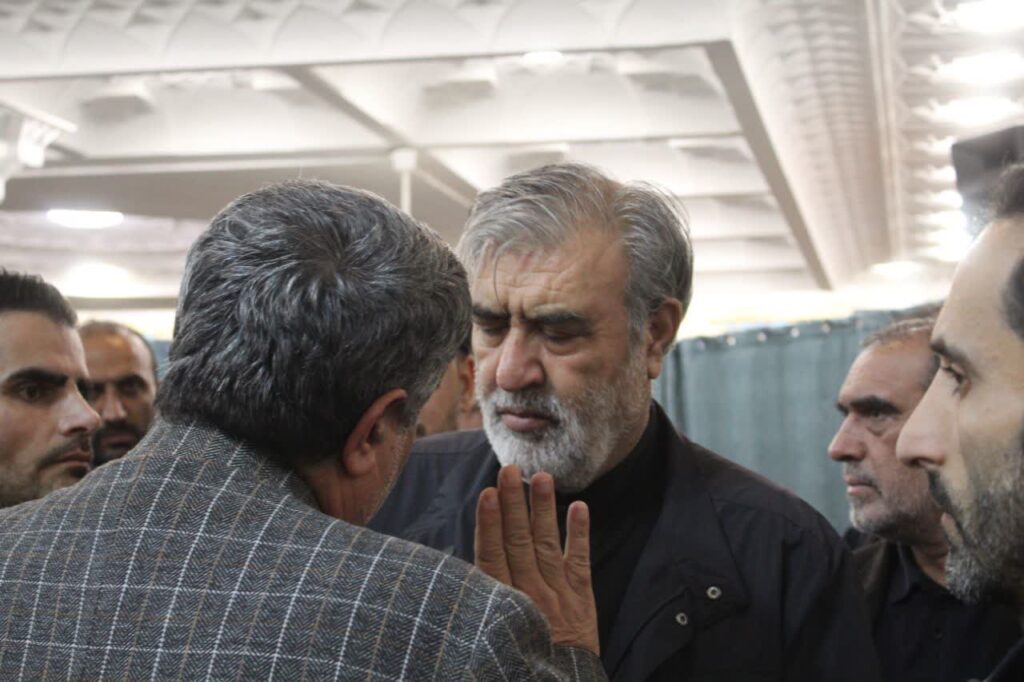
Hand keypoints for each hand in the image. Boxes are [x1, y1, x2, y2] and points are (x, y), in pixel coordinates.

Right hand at [474, 464, 599, 654]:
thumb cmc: (514, 657)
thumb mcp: (487, 630)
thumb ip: (480, 595)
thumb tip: (461, 561)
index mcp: (503, 603)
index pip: (493, 556)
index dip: (490, 525)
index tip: (487, 495)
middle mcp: (530, 594)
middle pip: (519, 542)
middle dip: (514, 504)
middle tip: (510, 470)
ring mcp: (558, 594)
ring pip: (548, 544)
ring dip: (543, 509)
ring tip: (541, 477)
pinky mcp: (581, 597)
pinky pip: (580, 561)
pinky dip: (580, 534)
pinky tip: (579, 507)